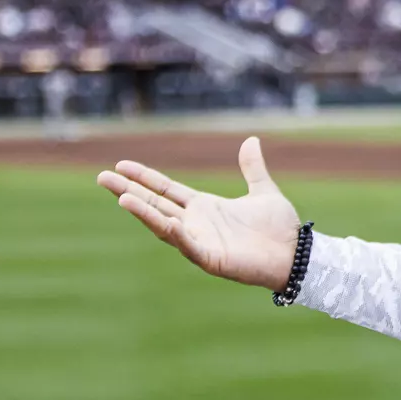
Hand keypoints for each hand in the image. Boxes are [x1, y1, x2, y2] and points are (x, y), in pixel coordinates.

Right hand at [96, 136, 300, 289]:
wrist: (299, 255)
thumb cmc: (280, 228)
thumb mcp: (263, 191)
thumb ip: (253, 168)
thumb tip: (251, 140)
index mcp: (205, 207)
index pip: (166, 189)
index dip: (144, 177)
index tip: (121, 164)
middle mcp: (197, 223)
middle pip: (155, 204)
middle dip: (129, 191)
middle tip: (101, 177)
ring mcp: (201, 241)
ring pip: (164, 224)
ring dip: (144, 212)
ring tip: (122, 197)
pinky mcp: (211, 259)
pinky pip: (189, 246)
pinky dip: (176, 235)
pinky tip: (164, 222)